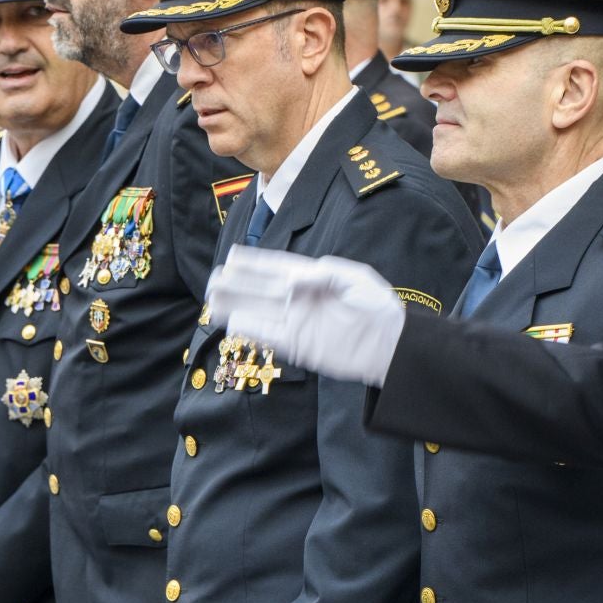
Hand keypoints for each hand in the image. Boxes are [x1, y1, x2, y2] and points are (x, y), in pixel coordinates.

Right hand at [207, 246, 406, 385]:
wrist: (390, 345)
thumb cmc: (377, 308)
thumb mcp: (355, 279)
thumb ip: (323, 273)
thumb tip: (292, 278)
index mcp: (312, 279)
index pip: (277, 267)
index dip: (254, 262)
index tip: (232, 257)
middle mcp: (299, 299)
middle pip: (261, 290)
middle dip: (237, 284)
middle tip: (213, 279)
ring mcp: (296, 323)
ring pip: (259, 312)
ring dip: (236, 306)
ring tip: (212, 300)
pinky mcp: (297, 345)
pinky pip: (268, 336)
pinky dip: (251, 329)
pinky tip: (232, 321)